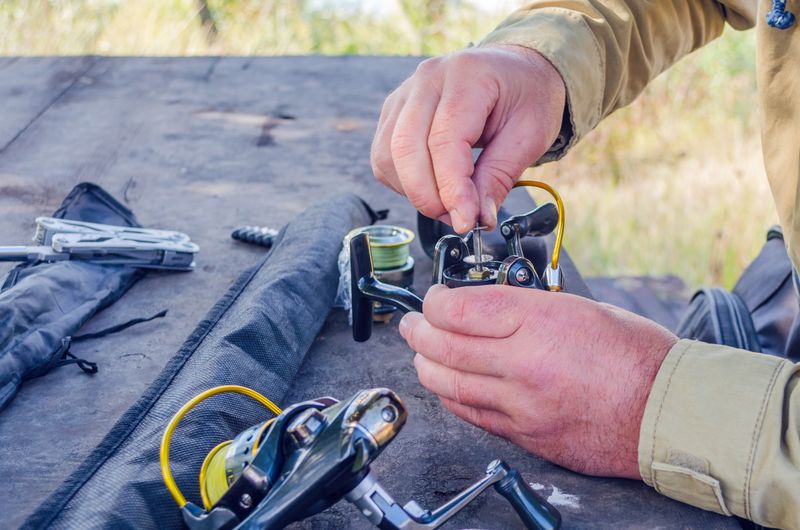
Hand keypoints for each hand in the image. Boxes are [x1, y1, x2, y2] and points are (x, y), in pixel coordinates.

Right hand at [371, 45, 565, 232]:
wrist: (517, 70)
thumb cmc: (527, 95)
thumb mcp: (530, 136)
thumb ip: (498, 177)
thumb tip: (476, 219)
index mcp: (467, 76)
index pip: (444, 141)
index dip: (451, 189)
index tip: (465, 221)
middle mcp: (427, 79)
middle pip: (405, 149)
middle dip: (428, 197)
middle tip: (458, 218)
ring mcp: (405, 94)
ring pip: (387, 156)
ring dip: (414, 192)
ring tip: (449, 203)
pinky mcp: (394, 111)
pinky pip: (383, 156)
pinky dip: (403, 182)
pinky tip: (433, 186)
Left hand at [399, 285, 677, 477]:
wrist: (667, 412)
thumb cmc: (635, 355)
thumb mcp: (579, 308)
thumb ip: (525, 309)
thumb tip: (481, 309)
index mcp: (540, 322)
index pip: (459, 309)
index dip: (435, 302)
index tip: (433, 299)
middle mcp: (524, 364)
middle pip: (443, 346)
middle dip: (417, 331)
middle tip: (411, 324)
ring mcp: (521, 405)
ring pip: (448, 383)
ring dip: (425, 364)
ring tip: (421, 353)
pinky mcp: (525, 435)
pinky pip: (471, 414)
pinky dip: (450, 395)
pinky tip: (446, 385)